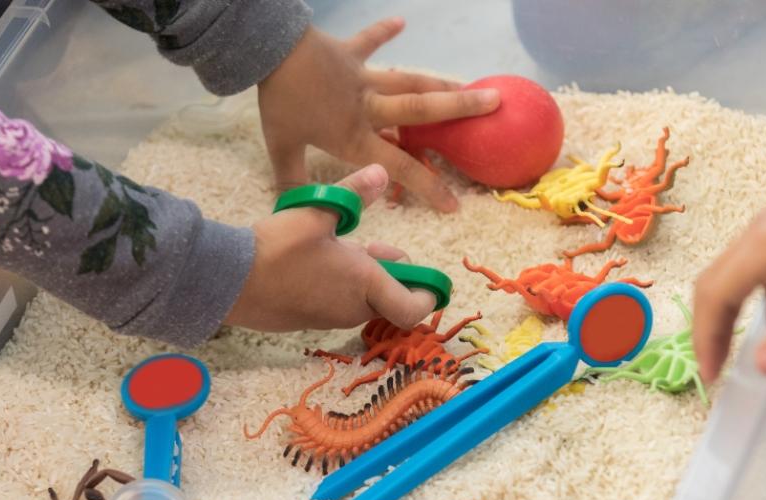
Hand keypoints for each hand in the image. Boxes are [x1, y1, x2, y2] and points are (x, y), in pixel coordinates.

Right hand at [226, 163, 436, 332]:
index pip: (411, 308)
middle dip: (390, 275)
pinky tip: (317, 260)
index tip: (426, 279)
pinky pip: (337, 305)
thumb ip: (352, 195)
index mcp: (364, 284)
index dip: (425, 295)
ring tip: (343, 246)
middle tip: (376, 246)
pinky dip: (340, 286)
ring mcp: (329, 318)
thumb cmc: (276, 248)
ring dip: (362, 278)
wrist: (229, 282)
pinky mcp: (309, 320)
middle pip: (387, 299)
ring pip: (361, 301)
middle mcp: (352, 308)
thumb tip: (381, 172)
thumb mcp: (316, 213)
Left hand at [257, 18, 499, 211]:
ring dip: (441, 81)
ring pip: (409, 80)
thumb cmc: (280, 103)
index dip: (428, 187)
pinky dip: (384, 31)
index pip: (400, 167)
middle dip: (459, 111)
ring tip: (471, 82)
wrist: (270, 50)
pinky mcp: (349, 52)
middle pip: (422, 110)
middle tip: (494, 106)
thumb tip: (295, 211)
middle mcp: (370, 107)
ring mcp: (363, 76)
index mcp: (356, 136)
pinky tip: (402, 21)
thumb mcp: (282, 149)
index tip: (453, 204)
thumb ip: (293, 182)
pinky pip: (370, 40)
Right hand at [694, 192, 765, 382]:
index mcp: (763, 246)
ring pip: (738, 272)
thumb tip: (763, 367)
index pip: (714, 297)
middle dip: (712, 327)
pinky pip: (765, 262)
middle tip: (717, 366)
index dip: (706, 339)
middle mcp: (760, 229)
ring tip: (753, 346)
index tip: (711, 377)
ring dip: (738, 311)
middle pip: (715, 281)